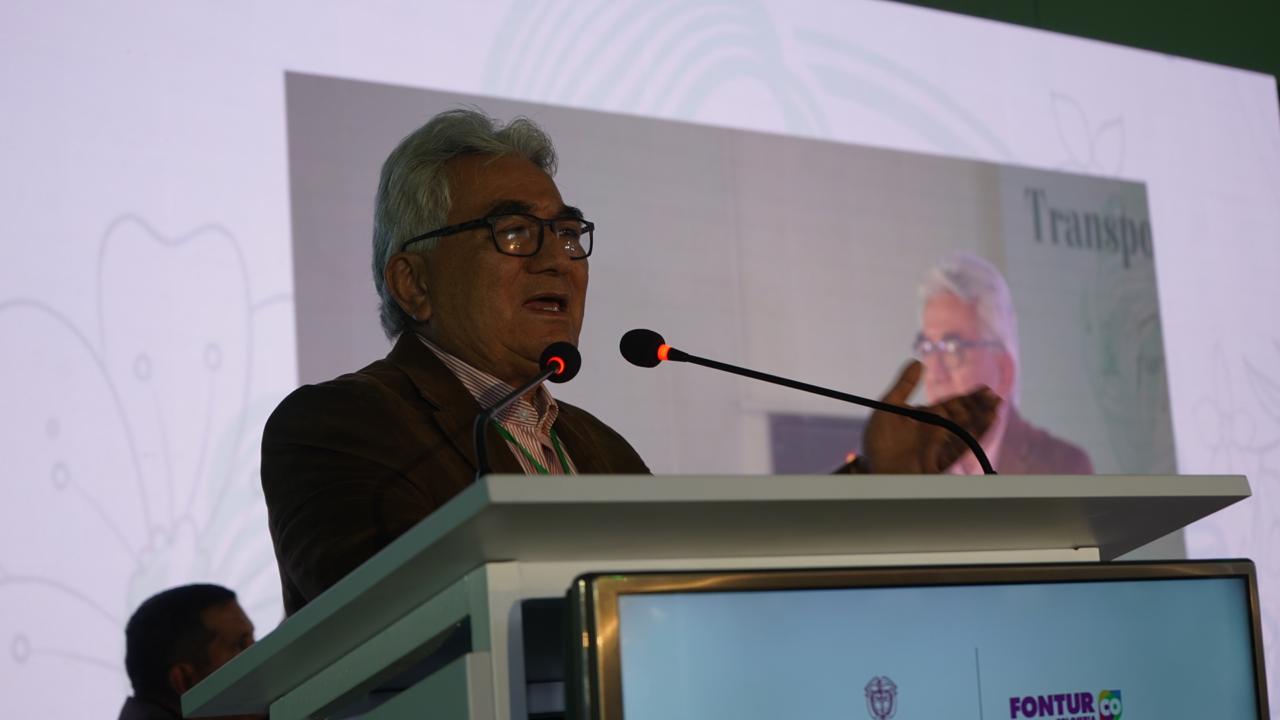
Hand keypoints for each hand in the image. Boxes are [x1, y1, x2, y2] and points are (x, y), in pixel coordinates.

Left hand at [861, 360, 1000, 473]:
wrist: (876, 470)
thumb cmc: (878, 442)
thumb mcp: (889, 407)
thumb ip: (904, 385)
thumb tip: (917, 361)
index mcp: (924, 418)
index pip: (951, 405)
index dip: (967, 398)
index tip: (984, 389)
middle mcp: (935, 432)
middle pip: (963, 416)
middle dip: (978, 406)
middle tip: (993, 395)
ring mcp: (941, 446)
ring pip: (967, 429)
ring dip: (982, 417)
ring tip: (996, 405)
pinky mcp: (944, 459)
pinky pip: (964, 445)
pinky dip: (978, 432)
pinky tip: (990, 421)